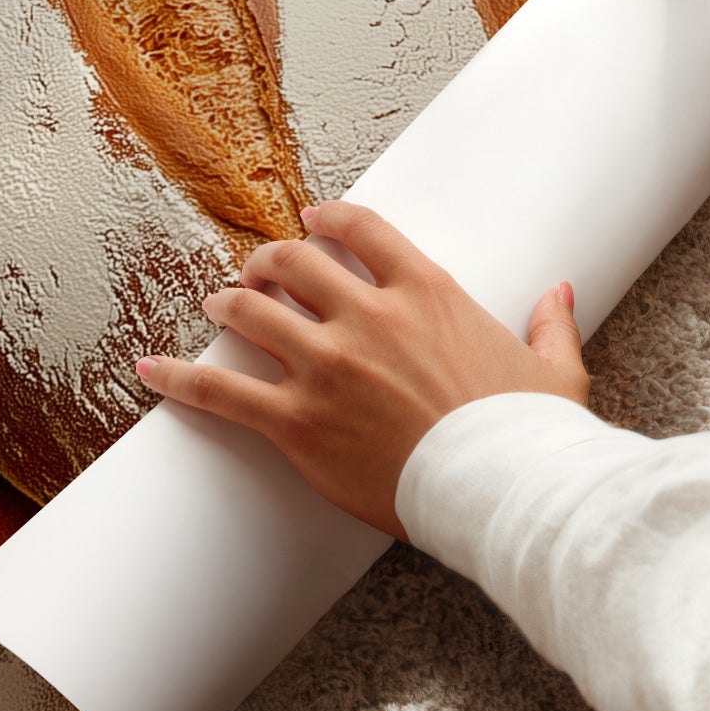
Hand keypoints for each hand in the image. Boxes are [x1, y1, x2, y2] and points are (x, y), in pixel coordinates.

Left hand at [135, 201, 586, 539]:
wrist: (504, 491)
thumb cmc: (529, 436)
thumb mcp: (553, 371)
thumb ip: (550, 324)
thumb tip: (560, 292)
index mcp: (427, 293)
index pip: (361, 230)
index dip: (327, 219)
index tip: (311, 219)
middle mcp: (369, 317)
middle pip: (294, 263)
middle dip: (268, 261)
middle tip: (256, 271)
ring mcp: (328, 366)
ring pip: (252, 312)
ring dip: (228, 303)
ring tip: (215, 304)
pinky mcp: (299, 422)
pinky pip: (222, 391)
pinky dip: (179, 377)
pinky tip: (149, 370)